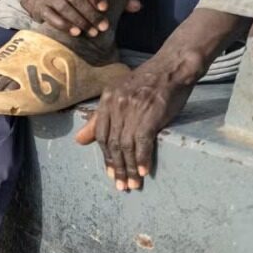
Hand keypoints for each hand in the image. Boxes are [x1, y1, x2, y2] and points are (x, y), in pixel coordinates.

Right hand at [19, 0, 137, 37]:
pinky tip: (76, 32)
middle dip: (90, 14)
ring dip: (79, 21)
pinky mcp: (41, 6)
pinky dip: (64, 25)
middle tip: (103, 27)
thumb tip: (138, 6)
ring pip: (63, 7)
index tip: (106, 8)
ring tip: (91, 32)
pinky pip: (51, 16)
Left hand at [75, 70, 191, 191]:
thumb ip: (100, 117)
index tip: (110, 173)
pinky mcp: (150, 115)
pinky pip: (142, 142)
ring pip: (126, 146)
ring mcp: (132, 110)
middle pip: (112, 143)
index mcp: (107, 99)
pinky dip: (142, 159)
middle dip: (116, 167)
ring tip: (132, 185)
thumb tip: (79, 140)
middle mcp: (116, 104)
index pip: (100, 134)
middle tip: (120, 186)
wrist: (173, 67)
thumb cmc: (148, 81)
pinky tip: (143, 172)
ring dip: (129, 169)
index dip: (105, 156)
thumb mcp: (119, 94)